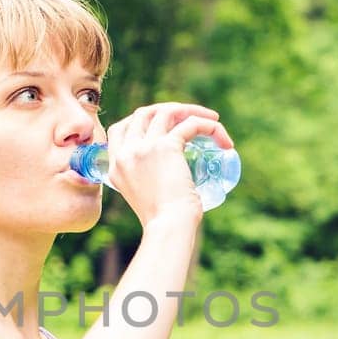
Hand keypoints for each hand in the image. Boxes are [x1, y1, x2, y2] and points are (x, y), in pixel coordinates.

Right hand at [104, 102, 233, 227]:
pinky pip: (190, 124)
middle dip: (169, 110)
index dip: (142, 120)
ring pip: (167, 111)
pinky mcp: (165, 147)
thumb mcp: (145, 196)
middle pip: (143, 113)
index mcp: (116, 165)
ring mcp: (143, 147)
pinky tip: (222, 136)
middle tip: (191, 119)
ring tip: (212, 120)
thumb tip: (169, 172)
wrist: (169, 227)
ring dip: (191, 111)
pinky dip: (209, 126)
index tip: (164, 125)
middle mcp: (125, 153)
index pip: (120, 129)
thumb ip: (147, 179)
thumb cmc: (163, 220)